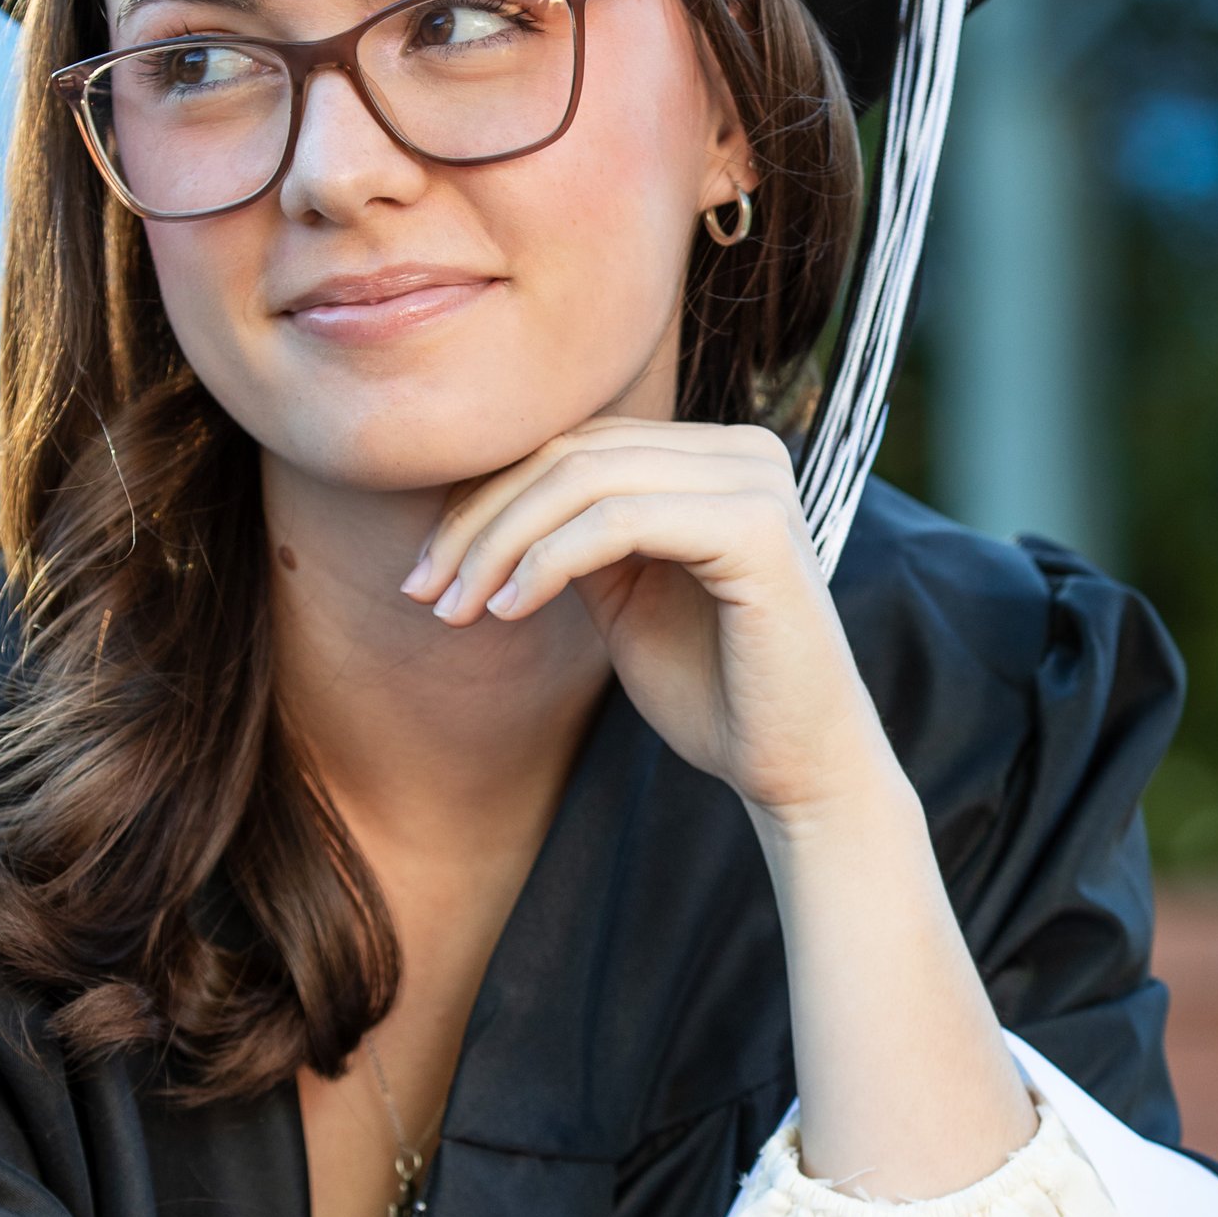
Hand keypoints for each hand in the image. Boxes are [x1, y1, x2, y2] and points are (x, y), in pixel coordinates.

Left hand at [407, 414, 1030, 1194]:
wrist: (796, 769)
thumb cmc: (713, 691)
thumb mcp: (625, 596)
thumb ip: (572, 538)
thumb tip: (477, 504)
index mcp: (716, 456)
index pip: (574, 446)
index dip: (485, 499)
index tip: (425, 572)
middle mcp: (744, 450)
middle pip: (571, 453)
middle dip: (478, 521)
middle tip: (421, 591)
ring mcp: (757, 482)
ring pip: (584, 480)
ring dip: (499, 544)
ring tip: (453, 609)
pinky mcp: (758, 529)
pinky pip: (621, 521)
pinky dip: (548, 561)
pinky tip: (508, 610)